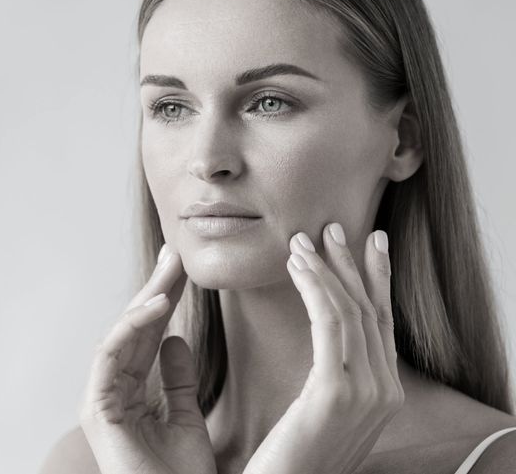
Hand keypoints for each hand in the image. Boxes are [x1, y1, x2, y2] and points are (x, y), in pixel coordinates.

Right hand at [79, 245, 216, 473]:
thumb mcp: (186, 414)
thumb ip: (178, 378)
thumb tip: (176, 339)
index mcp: (131, 390)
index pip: (149, 335)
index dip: (165, 300)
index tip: (183, 269)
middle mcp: (113, 389)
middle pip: (136, 329)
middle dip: (157, 289)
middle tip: (176, 254)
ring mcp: (102, 398)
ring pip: (121, 334)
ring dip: (147, 298)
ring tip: (172, 269)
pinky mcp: (96, 408)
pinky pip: (110, 355)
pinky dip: (132, 326)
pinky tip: (159, 303)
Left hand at [242, 223, 404, 473]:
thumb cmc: (293, 458)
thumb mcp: (324, 413)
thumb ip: (337, 380)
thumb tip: (331, 345)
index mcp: (384, 394)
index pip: (382, 324)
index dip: (375, 280)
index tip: (369, 245)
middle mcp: (385, 391)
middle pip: (371, 310)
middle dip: (353, 264)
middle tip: (334, 228)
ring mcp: (367, 393)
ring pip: (350, 310)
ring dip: (326, 269)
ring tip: (303, 240)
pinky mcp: (337, 392)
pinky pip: (329, 323)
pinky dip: (315, 288)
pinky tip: (298, 267)